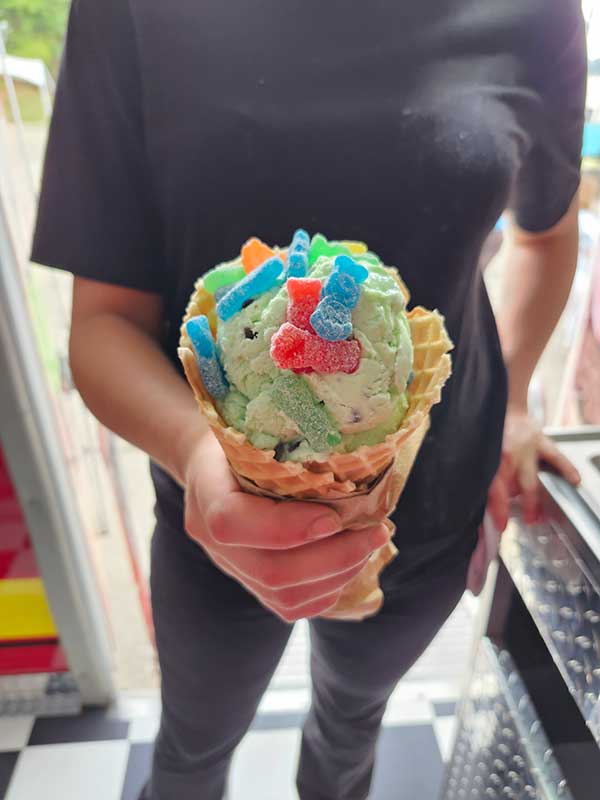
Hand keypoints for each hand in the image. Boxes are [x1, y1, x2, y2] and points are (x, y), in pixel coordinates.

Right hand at [182, 434, 389, 621]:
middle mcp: (209, 538)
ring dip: (340, 574)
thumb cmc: (243, 433)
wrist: (212, 462)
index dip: (287, 527)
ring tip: (372, 543)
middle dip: (336, 556)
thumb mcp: (257, 424)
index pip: (232, 522)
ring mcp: (229, 566)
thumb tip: (361, 452)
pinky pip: (291, 606)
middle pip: (270, 570)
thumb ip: (291, 442)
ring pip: (285, 596)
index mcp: (205, 489)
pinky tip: (353, 563)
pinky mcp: (250, 584)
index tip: (336, 516)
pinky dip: (330, 590)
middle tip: (378, 531)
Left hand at [487, 404, 580, 532]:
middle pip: (520, 488)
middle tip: (527, 522)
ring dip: (537, 500)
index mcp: (493, 459)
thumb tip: (481, 500)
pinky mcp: (541, 440)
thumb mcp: (478, 453)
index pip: (496, 491)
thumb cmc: (487, 430)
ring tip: (540, 516)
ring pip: (535, 479)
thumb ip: (482, 474)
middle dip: (525, 509)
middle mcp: (511, 454)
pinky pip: (556, 457)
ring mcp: (528, 448)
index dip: (499, 510)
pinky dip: (567, 469)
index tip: (501, 525)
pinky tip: (575, 481)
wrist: (500, 403)